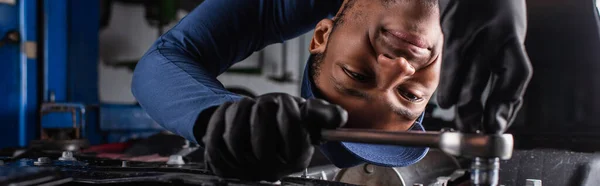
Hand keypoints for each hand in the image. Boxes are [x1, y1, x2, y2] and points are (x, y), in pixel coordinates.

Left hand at [202, 93, 346, 180]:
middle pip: (261, 136)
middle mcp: (272, 170)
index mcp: (296, 159)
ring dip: (240, 111)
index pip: (292, 133)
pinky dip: (221, 117)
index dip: (288, 111)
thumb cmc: (280, 122)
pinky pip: (215, 138)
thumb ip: (323, 113)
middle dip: (262, 109)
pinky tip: (231, 114)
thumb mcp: (304, 114)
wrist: (251, 130)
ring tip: (248, 107)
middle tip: (264, 105)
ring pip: (235, 137)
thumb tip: (339, 118)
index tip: (285, 102)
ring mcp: (244, 170)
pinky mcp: (222, 165)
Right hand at [437, 0, 532, 133]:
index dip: (508, 104)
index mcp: (510, 36)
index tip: (499, 122)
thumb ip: (503, 58)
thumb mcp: (507, 29)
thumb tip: (500, 100)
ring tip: (462, 122)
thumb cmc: (493, 5)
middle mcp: (491, 36)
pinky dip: (448, 86)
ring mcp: (468, 35)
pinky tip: (447, 101)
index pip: (516, 75)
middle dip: (479, 112)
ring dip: (461, 105)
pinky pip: (449, 65)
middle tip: (477, 129)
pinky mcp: (450, 32)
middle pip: (484, 82)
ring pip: (462, 77)